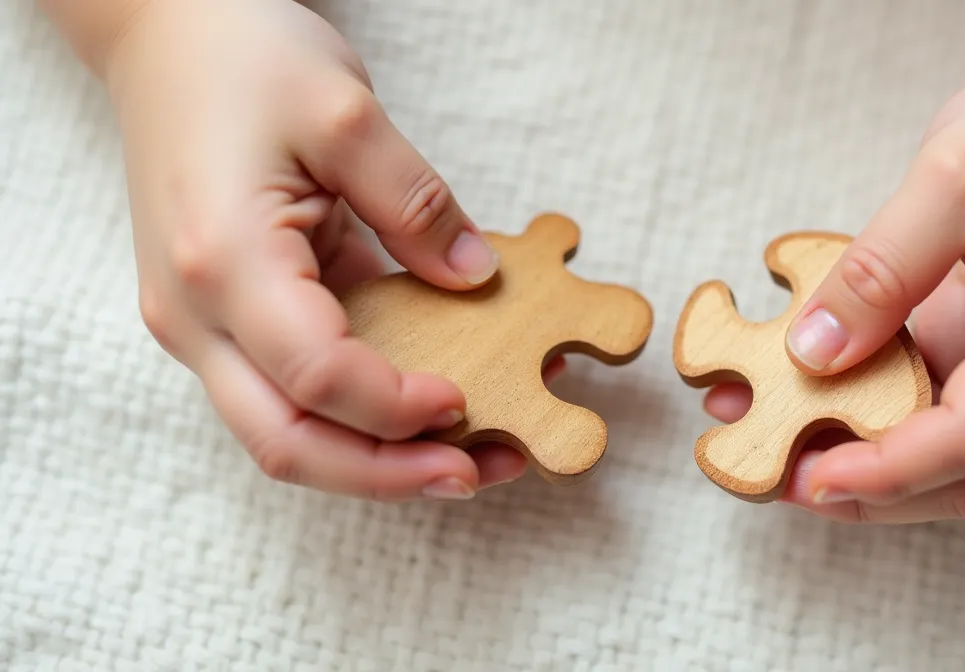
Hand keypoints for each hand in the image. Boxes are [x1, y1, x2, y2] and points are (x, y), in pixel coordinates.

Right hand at [107, 0, 551, 499]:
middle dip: (387, 473)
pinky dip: (356, 415)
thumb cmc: (242, 59)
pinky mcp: (223, 321)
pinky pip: (289, 392)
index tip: (470, 398)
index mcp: (222, 261)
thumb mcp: (347, 113)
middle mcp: (195, 313)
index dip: (398, 405)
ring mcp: (201, 325)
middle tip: (476, 473)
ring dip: (374, 458)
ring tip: (465, 457)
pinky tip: (422, 409)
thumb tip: (476, 281)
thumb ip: (417, 206)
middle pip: (287, 442)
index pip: (318, 374)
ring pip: (284, 432)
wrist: (166, 38)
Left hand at [703, 45, 964, 522]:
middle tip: (770, 474)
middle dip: (870, 492)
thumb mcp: (951, 171)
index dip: (884, 473)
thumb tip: (813, 355)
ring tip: (782, 442)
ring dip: (877, 468)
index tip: (803, 477)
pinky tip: (827, 408)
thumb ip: (881, 271)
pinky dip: (897, 426)